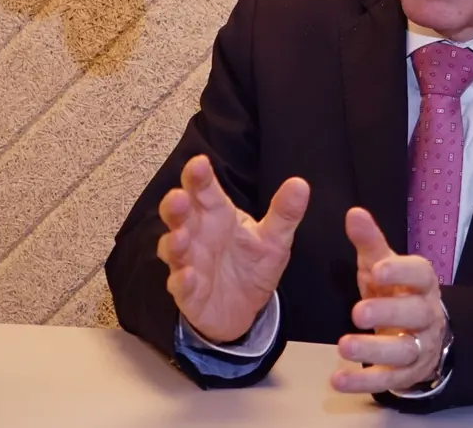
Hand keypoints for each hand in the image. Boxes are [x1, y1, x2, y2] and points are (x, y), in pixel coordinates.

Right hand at [156, 154, 309, 342]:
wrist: (243, 309)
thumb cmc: (251, 265)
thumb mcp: (274, 239)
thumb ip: (284, 213)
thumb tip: (300, 184)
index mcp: (217, 214)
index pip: (204, 190)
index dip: (198, 176)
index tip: (199, 163)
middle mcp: (197, 234)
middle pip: (180, 214)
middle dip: (176, 205)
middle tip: (179, 197)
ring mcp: (188, 262)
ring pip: (172, 248)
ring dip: (173, 242)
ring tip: (180, 236)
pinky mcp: (187, 291)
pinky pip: (179, 285)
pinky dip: (181, 280)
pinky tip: (187, 275)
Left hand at [331, 207, 446, 393]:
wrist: (420, 334)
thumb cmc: (396, 292)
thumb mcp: (382, 265)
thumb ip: (368, 242)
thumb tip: (354, 213)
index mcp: (421, 284)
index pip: (421, 274)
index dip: (402, 272)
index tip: (378, 269)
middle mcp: (425, 316)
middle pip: (415, 314)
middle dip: (388, 313)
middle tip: (358, 312)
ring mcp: (419, 347)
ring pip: (404, 351)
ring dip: (374, 350)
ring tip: (344, 346)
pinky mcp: (405, 374)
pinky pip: (387, 380)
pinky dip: (363, 382)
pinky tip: (338, 380)